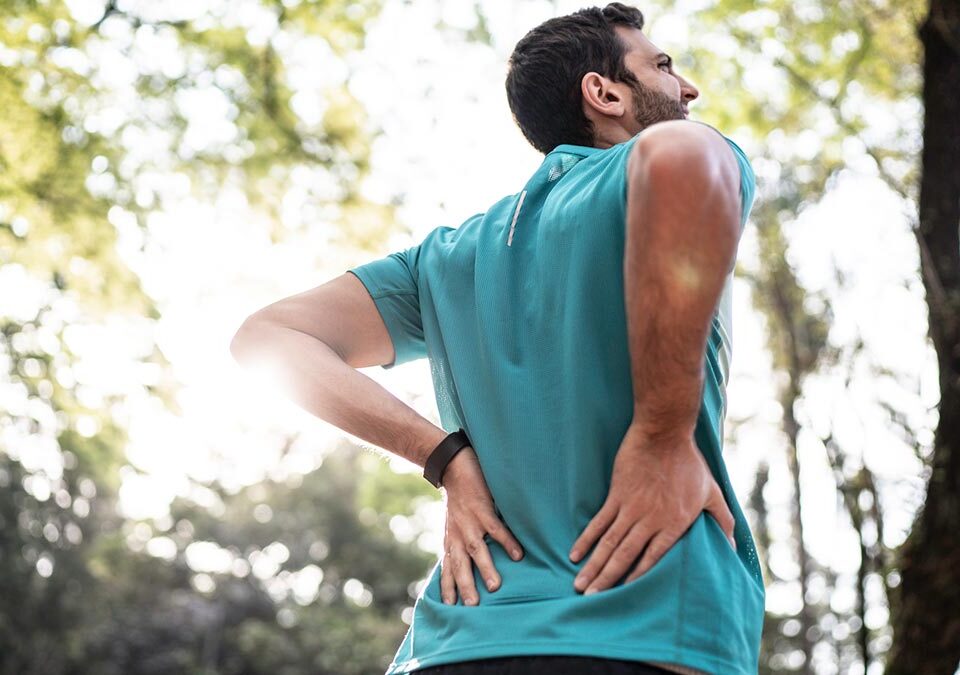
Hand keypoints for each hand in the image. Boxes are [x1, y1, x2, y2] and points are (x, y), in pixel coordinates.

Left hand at [439, 445, 524, 605]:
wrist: (453, 467)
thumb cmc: (458, 498)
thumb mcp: (454, 523)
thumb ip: (460, 542)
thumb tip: (470, 563)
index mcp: (452, 539)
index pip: (448, 568)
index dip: (448, 587)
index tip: (450, 608)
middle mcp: (458, 534)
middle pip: (460, 565)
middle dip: (465, 586)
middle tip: (473, 607)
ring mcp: (470, 522)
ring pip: (476, 550)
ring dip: (485, 568)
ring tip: (495, 587)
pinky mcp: (482, 509)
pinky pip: (495, 529)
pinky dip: (506, 542)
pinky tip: (518, 555)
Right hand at [568, 421, 735, 594]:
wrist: (664, 434)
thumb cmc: (690, 462)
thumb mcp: (712, 492)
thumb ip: (723, 520)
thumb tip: (733, 545)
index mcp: (673, 524)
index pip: (652, 558)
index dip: (636, 578)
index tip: (623, 596)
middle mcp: (650, 520)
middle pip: (625, 556)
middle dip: (607, 579)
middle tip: (591, 599)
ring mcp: (630, 508)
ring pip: (609, 543)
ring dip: (594, 565)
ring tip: (581, 585)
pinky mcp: (616, 495)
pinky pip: (599, 522)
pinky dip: (586, 539)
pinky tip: (576, 554)